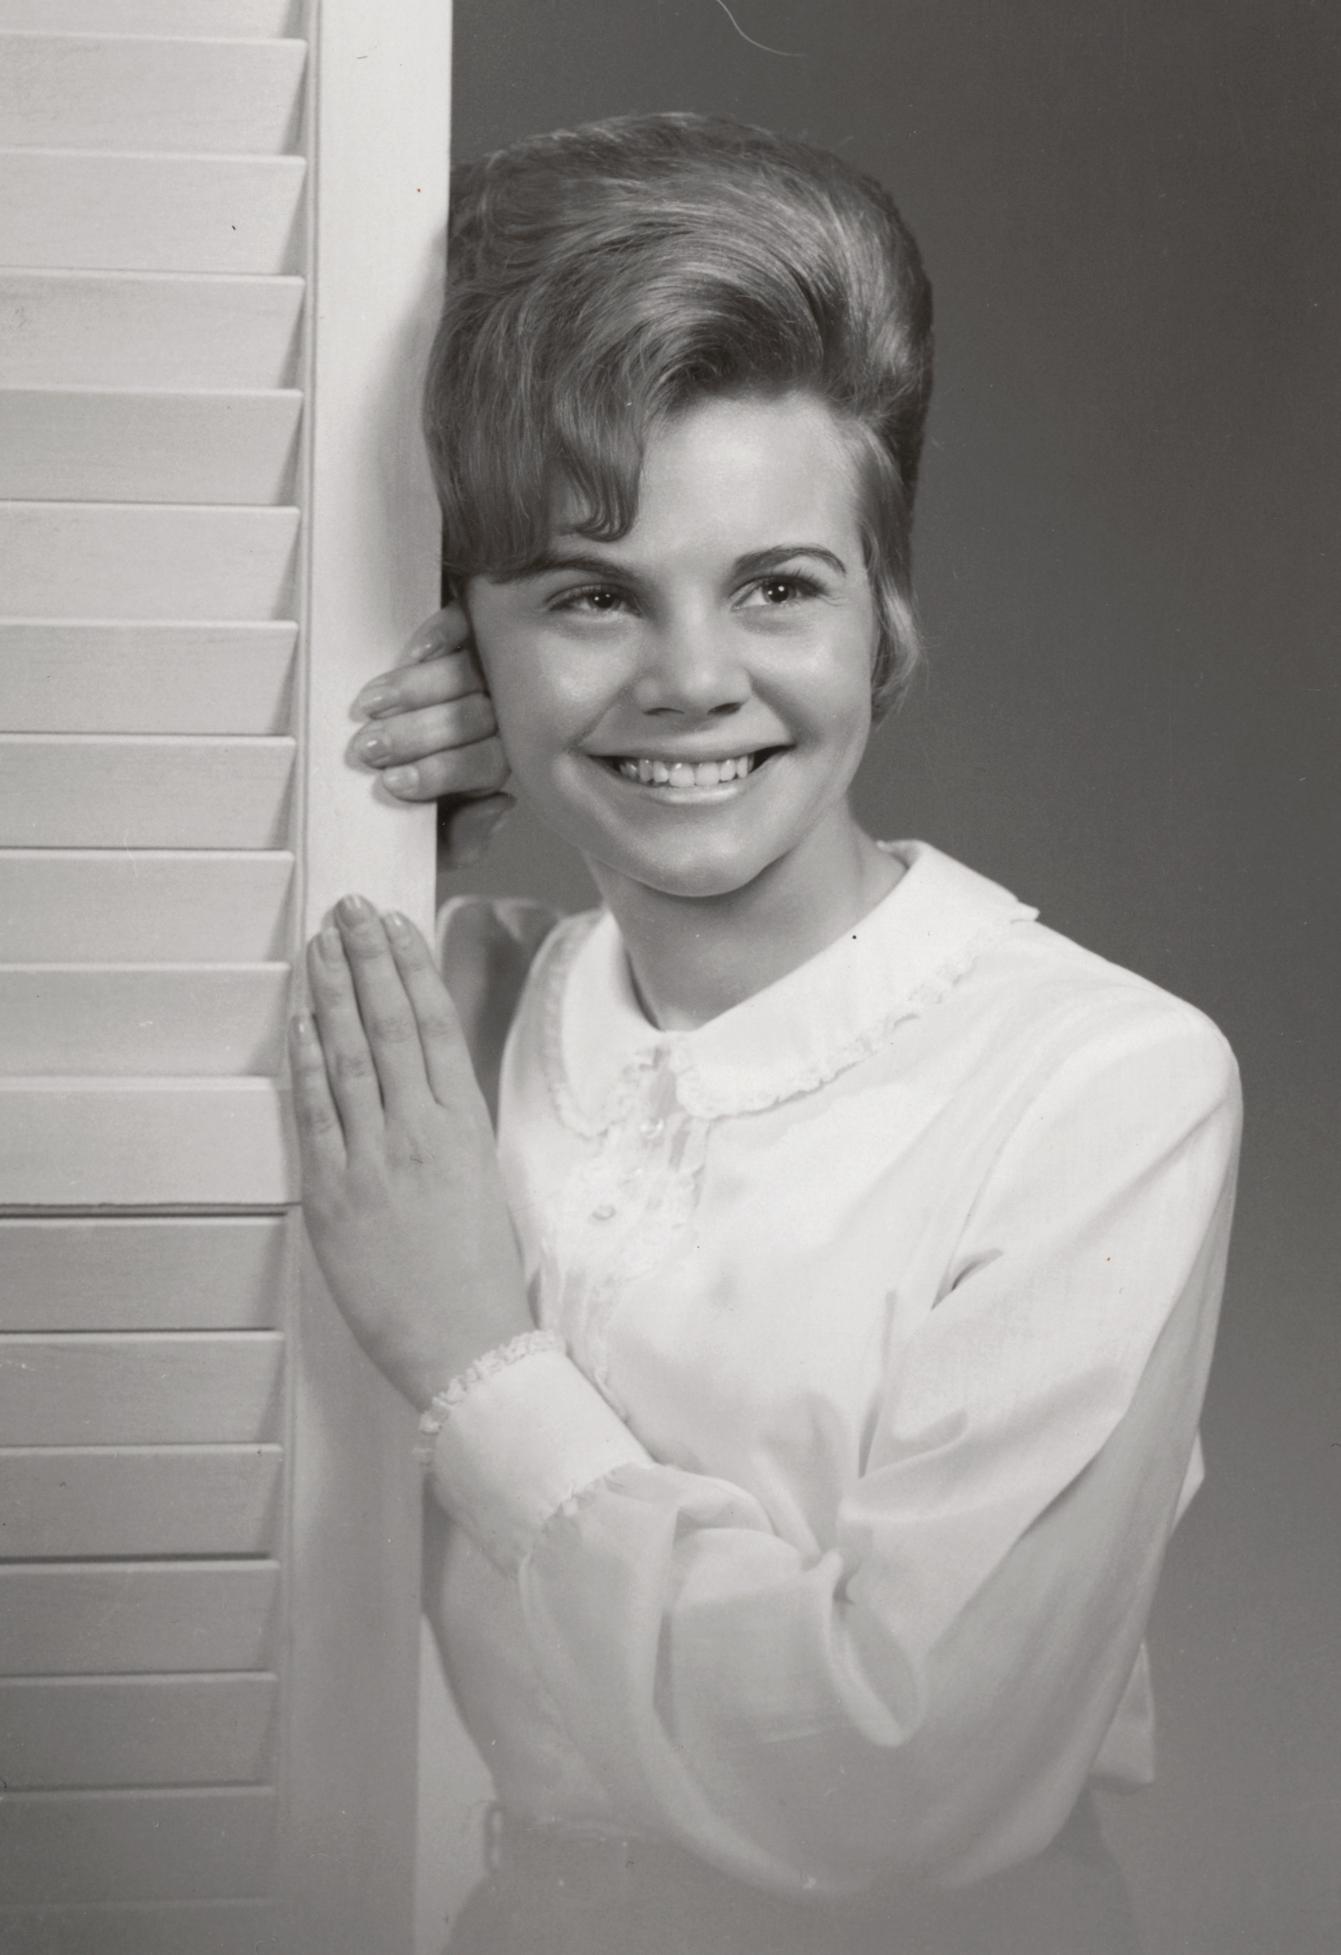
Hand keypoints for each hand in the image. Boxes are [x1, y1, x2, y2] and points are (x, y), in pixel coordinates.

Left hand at [290, 894, 532, 1407]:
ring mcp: (375, 1161)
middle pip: (391, 1025)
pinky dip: (307, 1063)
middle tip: (347, 909)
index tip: (394, 925)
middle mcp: (421, 1132)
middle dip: (366, 960)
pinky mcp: (335, 1195)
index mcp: (466, 1128)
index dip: (411, 969)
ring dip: (332, 994)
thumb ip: (451, 1129)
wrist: (466, 1348)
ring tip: (319, 945)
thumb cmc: (481, 1276)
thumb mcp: (483, 1185)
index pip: (436, 1027)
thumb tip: (424, 1080)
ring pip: (350, 1055)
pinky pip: (317, 1114)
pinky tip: (300, 1024)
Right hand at [348, 601, 513, 866]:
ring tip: (369, 705)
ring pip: (470, 673)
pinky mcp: (468, 629)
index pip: (486, 764)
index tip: (392, 784)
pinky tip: (411, 654)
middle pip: (475, 718)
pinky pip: (469, 624)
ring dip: (417, 690)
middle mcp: (499, 715)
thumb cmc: (410, 798)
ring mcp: (486, 668)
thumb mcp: (432, 838)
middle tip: (368, 747)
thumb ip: (462, 840)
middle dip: (418, 735)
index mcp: (492, 762)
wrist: (386, 746)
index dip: (443, 773)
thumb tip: (502, 804)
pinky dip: (442, 635)